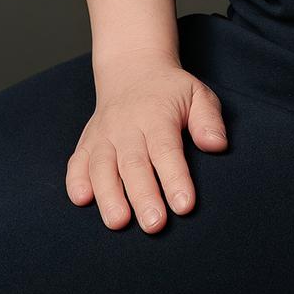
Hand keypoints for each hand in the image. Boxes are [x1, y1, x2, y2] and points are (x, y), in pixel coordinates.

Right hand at [66, 55, 228, 231]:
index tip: (184, 205)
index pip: (166, 150)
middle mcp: (126, 126)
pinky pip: (77, 161)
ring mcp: (103, 135)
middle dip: (143, 196)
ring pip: (102, 166)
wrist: (131, 69)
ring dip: (108, 195)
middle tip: (154, 224)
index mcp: (156, 116)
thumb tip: (217, 145)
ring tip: (118, 222)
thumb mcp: (197, 94)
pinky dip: (76, 180)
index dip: (175, 178)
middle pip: (133, 164)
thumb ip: (208, 119)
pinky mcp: (87, 142)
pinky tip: (81, 199)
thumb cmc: (170, 90)